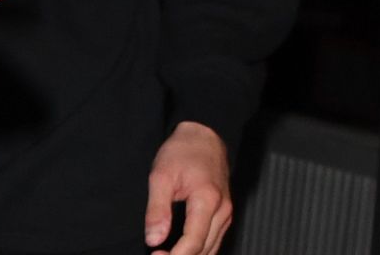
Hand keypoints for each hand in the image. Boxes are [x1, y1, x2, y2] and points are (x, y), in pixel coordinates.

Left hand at [145, 121, 232, 254]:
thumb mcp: (161, 176)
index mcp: (208, 200)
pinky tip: (182, 250)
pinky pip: (214, 240)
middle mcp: (223, 210)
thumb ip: (157, 209)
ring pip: (212, 248)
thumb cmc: (182, 152)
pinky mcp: (225, 214)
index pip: (194, 241)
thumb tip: (153, 239)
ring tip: (166, 254)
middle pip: (205, 249)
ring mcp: (227, 213)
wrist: (205, 136)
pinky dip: (200, 249)